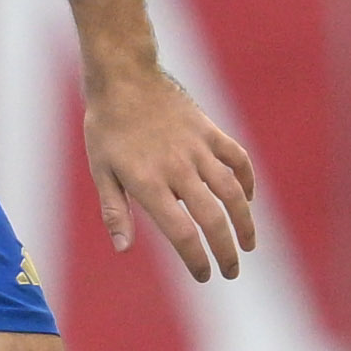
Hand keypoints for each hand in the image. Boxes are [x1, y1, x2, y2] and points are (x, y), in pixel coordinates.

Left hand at [82, 60, 257, 281]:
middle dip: (226, 251)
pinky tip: (248, 198)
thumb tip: (123, 250)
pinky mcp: (209, 130)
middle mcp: (177, 169)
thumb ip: (114, 211)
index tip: (205, 274)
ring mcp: (197, 148)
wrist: (124, 76)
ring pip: (232, 192)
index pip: (182, 232)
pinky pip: (237, 158)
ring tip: (249, 244)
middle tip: (232, 271)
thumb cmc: (107, 126)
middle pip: (213, 219)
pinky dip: (247, 179)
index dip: (197, 259)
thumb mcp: (100, 169)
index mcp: (148, 183)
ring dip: (245, 222)